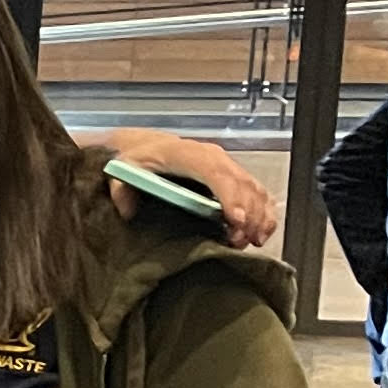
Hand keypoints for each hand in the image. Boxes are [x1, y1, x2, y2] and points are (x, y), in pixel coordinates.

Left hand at [106, 131, 281, 250]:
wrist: (150, 146)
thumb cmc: (140, 159)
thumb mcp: (124, 170)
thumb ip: (122, 190)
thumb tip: (128, 212)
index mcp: (189, 154)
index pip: (216, 174)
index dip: (229, 196)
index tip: (235, 219)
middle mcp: (214, 157)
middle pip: (242, 184)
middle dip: (247, 214)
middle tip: (241, 241)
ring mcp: (227, 165)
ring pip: (255, 189)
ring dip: (259, 215)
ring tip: (254, 241)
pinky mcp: (234, 175)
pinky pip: (258, 192)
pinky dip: (265, 212)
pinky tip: (261, 233)